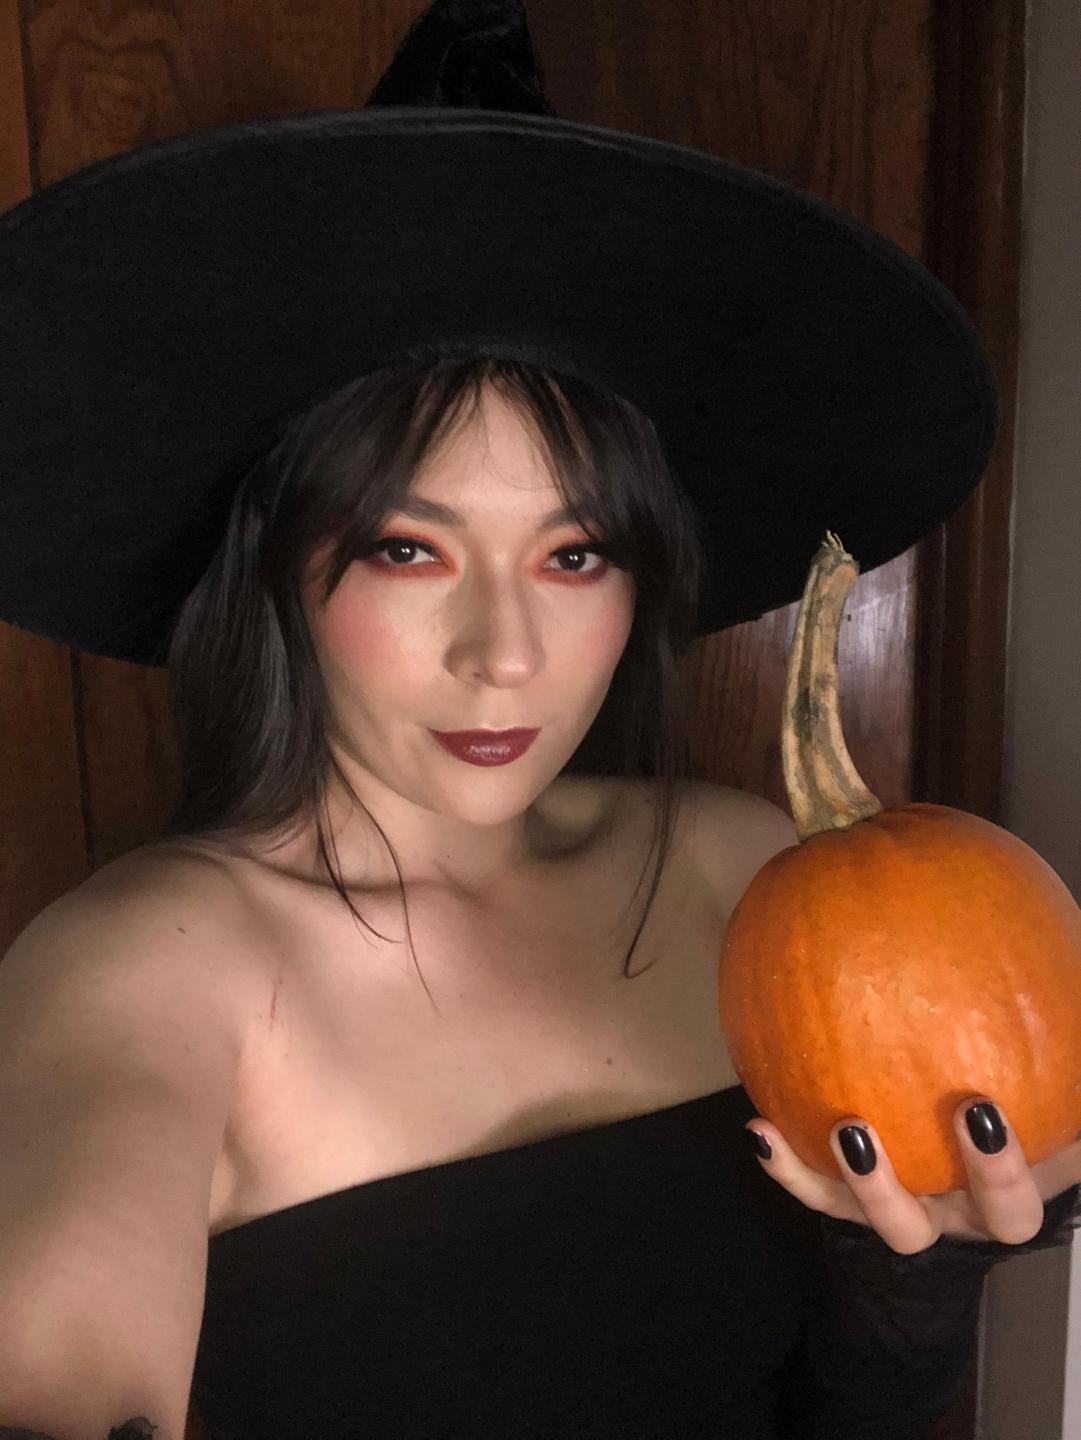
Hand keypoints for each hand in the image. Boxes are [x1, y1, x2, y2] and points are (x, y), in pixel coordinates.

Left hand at [745, 1097, 1080, 1253]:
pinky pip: (817, 1190)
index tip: (979, 1110)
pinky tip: (758, 1126)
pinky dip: (787, 1164)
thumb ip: (1060, 1065)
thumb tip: (1065, 1007)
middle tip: (858, 1132)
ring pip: (863, 1217)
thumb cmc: (1035, 1105)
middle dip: (886, 1192)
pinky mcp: (853, 1197)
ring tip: (821, 1126)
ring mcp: (901, 1207)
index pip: (1009, 1203)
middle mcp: (949, 1216)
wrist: (988, 1126)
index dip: (998, 1169)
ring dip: (838, 1179)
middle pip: (915, 1230)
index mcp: (1002, 1199)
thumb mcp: (1055, 1096)